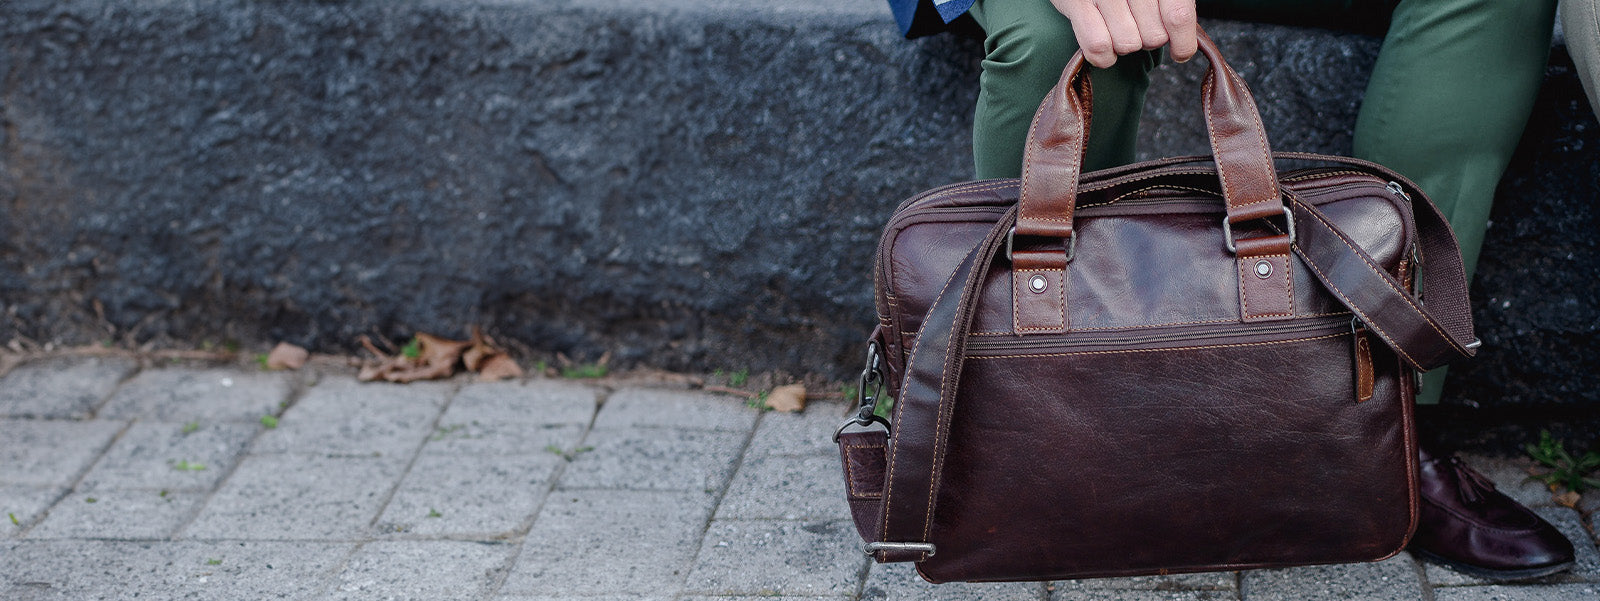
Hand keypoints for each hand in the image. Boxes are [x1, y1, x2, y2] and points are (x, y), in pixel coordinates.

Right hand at [1050, 0, 1197, 68]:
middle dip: (1146, 38)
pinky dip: (1104, 57)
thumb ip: (1172, 9)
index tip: (1180, 54)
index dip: (1183, 42)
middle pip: (1153, 37)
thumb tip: (1182, 49)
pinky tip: (1105, 48)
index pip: (1178, 16)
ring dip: (1123, 46)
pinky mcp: (1076, 3)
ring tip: (1116, 30)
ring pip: (1127, 44)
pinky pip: (1098, 46)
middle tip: (1136, 26)